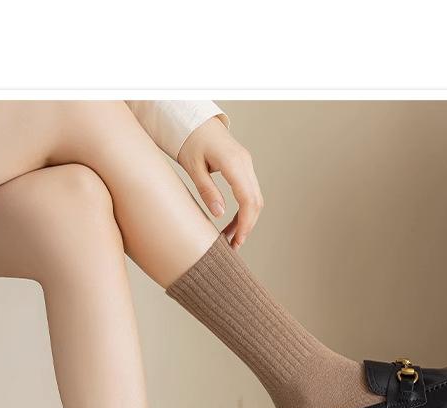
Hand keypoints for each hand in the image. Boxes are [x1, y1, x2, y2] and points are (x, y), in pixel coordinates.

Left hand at [178, 117, 263, 249]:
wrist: (195, 121)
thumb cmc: (190, 140)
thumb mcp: (193, 167)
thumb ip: (207, 190)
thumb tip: (219, 214)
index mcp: (233, 163)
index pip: (248, 200)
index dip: (245, 224)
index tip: (237, 241)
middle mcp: (245, 163)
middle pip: (256, 202)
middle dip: (247, 226)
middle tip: (233, 246)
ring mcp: (247, 165)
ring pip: (255, 199)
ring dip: (246, 220)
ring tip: (230, 238)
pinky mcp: (244, 167)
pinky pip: (250, 192)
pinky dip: (244, 210)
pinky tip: (232, 223)